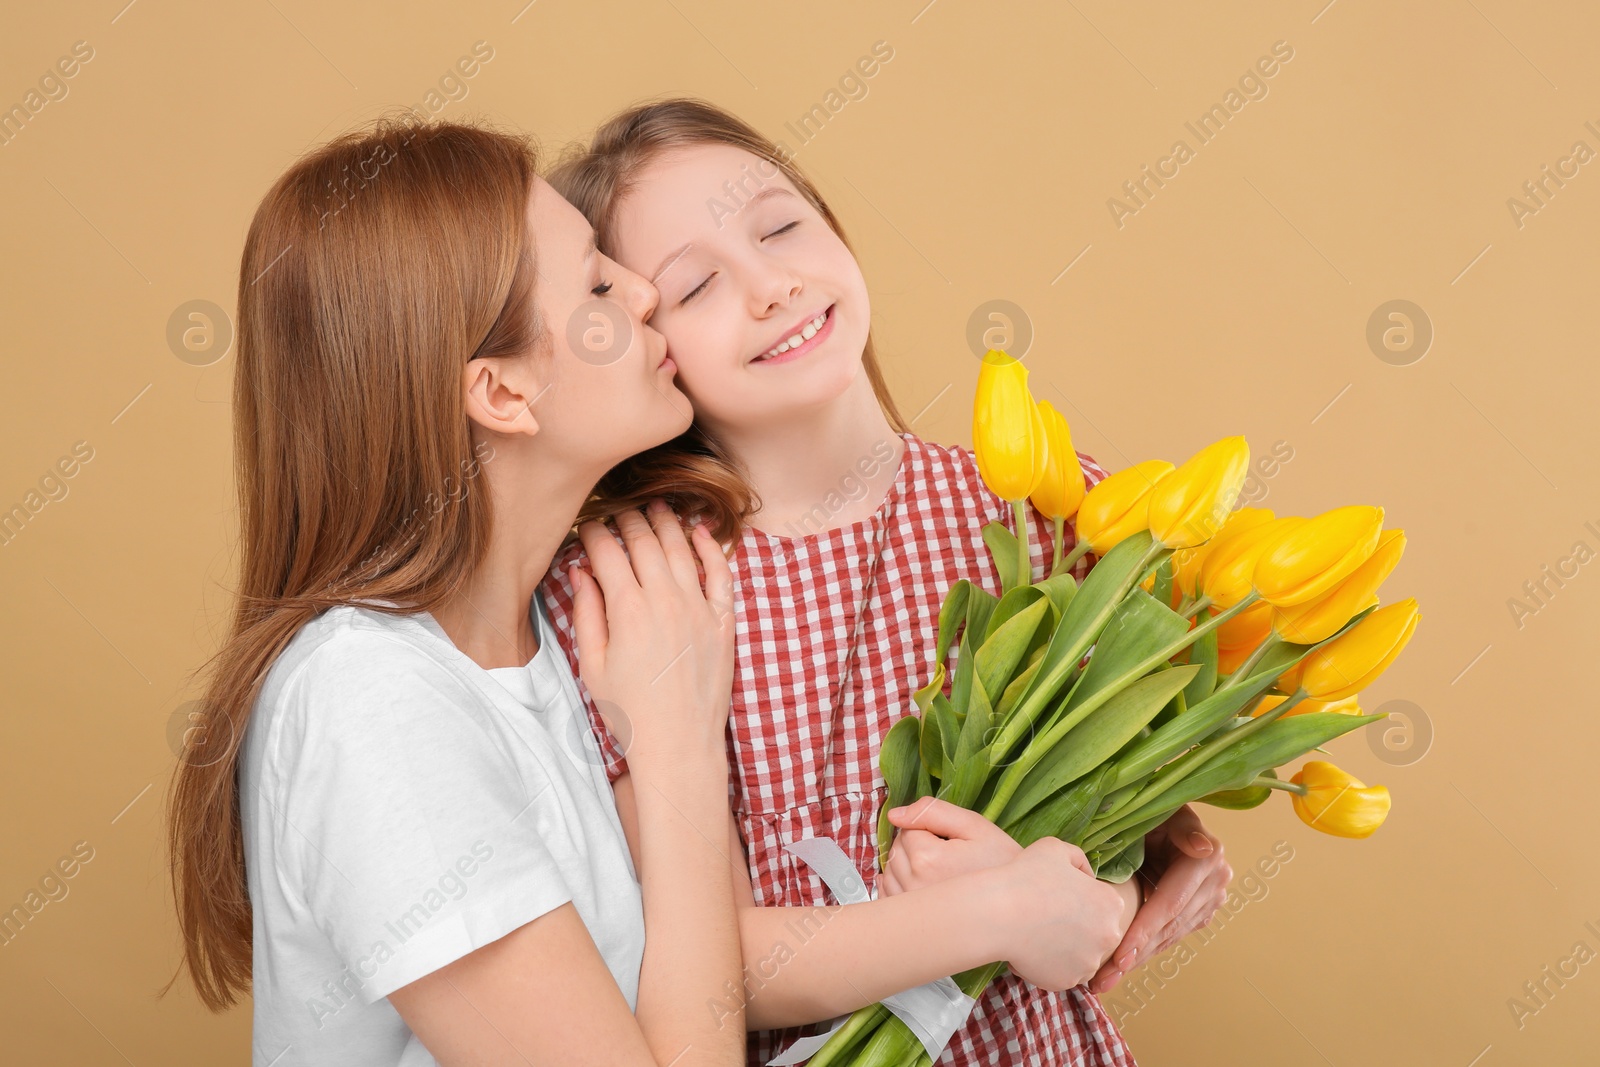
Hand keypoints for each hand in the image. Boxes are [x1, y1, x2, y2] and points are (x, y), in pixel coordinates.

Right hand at [569, 502, 734, 771]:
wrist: (678, 745)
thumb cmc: (630, 713)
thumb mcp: (593, 666)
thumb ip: (586, 614)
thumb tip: (580, 573)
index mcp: (628, 610)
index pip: (607, 552)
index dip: (593, 533)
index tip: (586, 527)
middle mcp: (665, 600)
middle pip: (644, 541)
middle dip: (627, 520)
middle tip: (618, 512)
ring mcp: (698, 608)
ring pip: (682, 548)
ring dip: (666, 522)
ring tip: (656, 506)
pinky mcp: (723, 621)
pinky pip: (721, 573)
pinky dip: (711, 547)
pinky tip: (700, 532)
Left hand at [878, 798, 1022, 896]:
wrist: (1017, 907)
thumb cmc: (1000, 864)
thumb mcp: (975, 827)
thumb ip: (932, 812)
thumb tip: (894, 815)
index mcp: (928, 859)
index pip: (906, 831)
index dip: (927, 830)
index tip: (950, 841)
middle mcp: (914, 885)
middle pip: (896, 850)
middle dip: (915, 846)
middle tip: (947, 856)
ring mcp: (911, 907)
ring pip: (890, 871)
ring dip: (906, 865)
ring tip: (940, 872)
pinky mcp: (911, 922)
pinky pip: (888, 893)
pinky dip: (898, 885)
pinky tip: (924, 886)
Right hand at [988, 838, 1126, 991]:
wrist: (998, 912)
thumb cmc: (1026, 876)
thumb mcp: (1055, 848)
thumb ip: (1078, 859)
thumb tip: (1086, 876)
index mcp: (1111, 903)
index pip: (1100, 904)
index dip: (1077, 898)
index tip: (1056, 896)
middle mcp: (1108, 936)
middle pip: (1095, 932)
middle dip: (1076, 926)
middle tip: (1047, 916)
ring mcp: (1089, 963)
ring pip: (1080, 955)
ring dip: (1064, 947)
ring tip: (1036, 932)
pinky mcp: (1067, 982)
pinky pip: (1061, 973)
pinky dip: (1048, 964)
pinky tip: (1030, 948)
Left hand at [1088, 804, 1231, 993]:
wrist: (1163, 815)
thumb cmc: (1155, 810)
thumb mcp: (1165, 812)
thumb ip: (1181, 829)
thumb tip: (1203, 848)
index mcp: (1207, 859)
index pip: (1170, 904)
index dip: (1145, 930)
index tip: (1121, 957)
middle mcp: (1214, 883)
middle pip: (1169, 927)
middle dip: (1135, 954)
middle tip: (1104, 979)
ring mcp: (1209, 899)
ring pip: (1170, 937)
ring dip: (1138, 959)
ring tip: (1105, 980)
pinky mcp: (1199, 910)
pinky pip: (1170, 935)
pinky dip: (1145, 950)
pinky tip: (1121, 967)